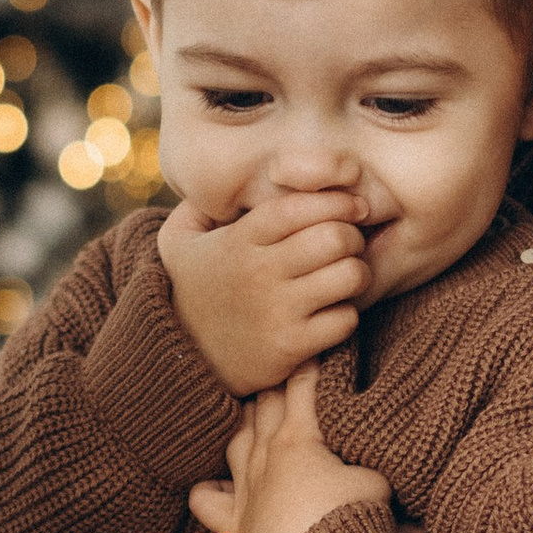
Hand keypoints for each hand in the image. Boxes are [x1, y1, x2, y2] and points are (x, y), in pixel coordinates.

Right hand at [160, 190, 369, 394]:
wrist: (177, 359)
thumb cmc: (189, 292)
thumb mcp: (177, 242)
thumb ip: (198, 203)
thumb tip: (223, 173)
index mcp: (239, 240)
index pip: (298, 206)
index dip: (333, 200)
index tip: (351, 206)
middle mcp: (259, 273)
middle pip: (334, 238)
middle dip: (352, 236)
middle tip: (348, 244)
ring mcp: (276, 312)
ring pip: (349, 276)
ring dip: (356, 274)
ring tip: (343, 277)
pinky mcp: (290, 348)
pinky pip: (345, 320)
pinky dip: (346, 315)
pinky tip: (330, 313)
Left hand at [192, 365, 390, 532]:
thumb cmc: (356, 523)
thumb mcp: (373, 479)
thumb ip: (360, 456)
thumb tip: (355, 452)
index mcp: (298, 438)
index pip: (302, 386)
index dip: (312, 365)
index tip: (319, 350)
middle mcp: (265, 457)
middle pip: (265, 406)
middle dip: (277, 387)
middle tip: (289, 375)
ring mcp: (246, 490)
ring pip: (237, 441)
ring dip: (247, 423)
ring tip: (258, 414)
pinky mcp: (236, 525)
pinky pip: (205, 500)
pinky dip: (208, 487)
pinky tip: (216, 482)